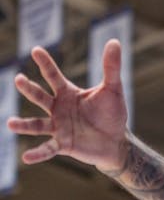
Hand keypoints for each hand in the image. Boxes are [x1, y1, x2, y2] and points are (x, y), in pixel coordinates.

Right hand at [6, 40, 129, 172]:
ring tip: (11, 123)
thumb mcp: (113, 90)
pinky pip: (48, 149)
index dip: (45, 63)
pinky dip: (38, 154)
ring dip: (24, 125)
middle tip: (19, 80)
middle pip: (40, 97)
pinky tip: (26, 157)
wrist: (117, 141)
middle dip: (29, 89)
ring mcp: (58, 127)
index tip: (36, 50)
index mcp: (67, 93)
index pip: (53, 75)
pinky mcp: (63, 144)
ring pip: (37, 125)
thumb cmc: (112, 114)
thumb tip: (115, 41)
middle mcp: (58, 108)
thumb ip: (111, 68)